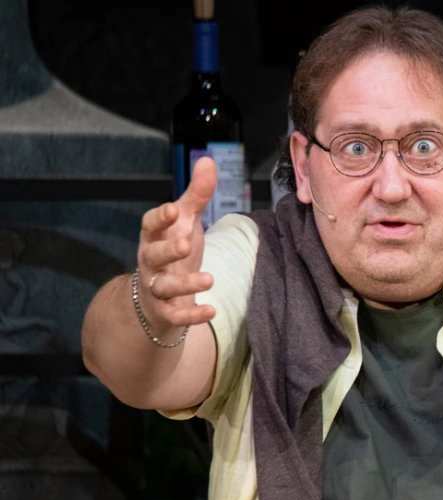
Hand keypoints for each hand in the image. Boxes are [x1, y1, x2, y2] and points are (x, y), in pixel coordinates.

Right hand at [135, 157, 217, 335]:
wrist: (157, 297)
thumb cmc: (173, 252)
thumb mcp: (186, 223)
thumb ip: (196, 195)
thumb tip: (207, 159)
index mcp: (154, 237)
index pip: (150, 225)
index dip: (160, 218)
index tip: (174, 210)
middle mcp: (151, 262)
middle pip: (153, 255)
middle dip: (169, 250)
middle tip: (187, 243)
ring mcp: (156, 289)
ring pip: (165, 287)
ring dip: (186, 284)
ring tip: (210, 279)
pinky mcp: (166, 312)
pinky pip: (176, 316)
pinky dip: (192, 314)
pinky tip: (211, 312)